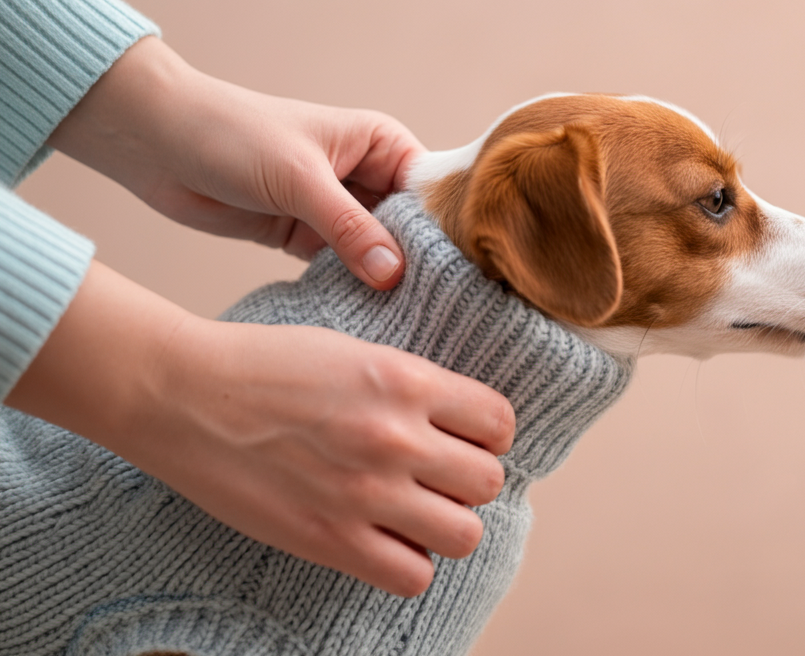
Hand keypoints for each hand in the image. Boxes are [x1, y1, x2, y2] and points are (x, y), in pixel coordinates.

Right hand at [8, 263, 514, 596]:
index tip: (463, 438)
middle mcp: (395, 438)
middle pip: (488, 482)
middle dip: (468, 481)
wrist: (182, 395)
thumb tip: (458, 426)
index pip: (499, 421)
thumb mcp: (355, 351)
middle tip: (435, 477)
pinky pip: (411, 575)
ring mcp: (364, 493)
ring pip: (464, 534)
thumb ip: (411, 388)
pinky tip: (383, 540)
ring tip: (413, 512)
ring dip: (445, 525)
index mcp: (405, 381)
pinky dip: (407, 563)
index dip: (487, 434)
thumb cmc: (264, 366)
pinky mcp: (329, 539)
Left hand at [46, 37, 421, 289]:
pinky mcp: (306, 237)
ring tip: (413, 320)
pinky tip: (370, 317)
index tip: (469, 275)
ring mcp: (338, 210)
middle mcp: (368, 176)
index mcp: (382, 144)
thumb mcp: (299, 179)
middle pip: (412, 229)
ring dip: (387, 282)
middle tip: (444, 308)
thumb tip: (395, 274)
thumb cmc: (232, 134)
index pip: (432, 192)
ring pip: (379, 253)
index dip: (449, 231)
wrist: (155, 143)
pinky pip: (343, 269)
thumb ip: (349, 228)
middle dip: (421, 264)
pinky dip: (353, 289)